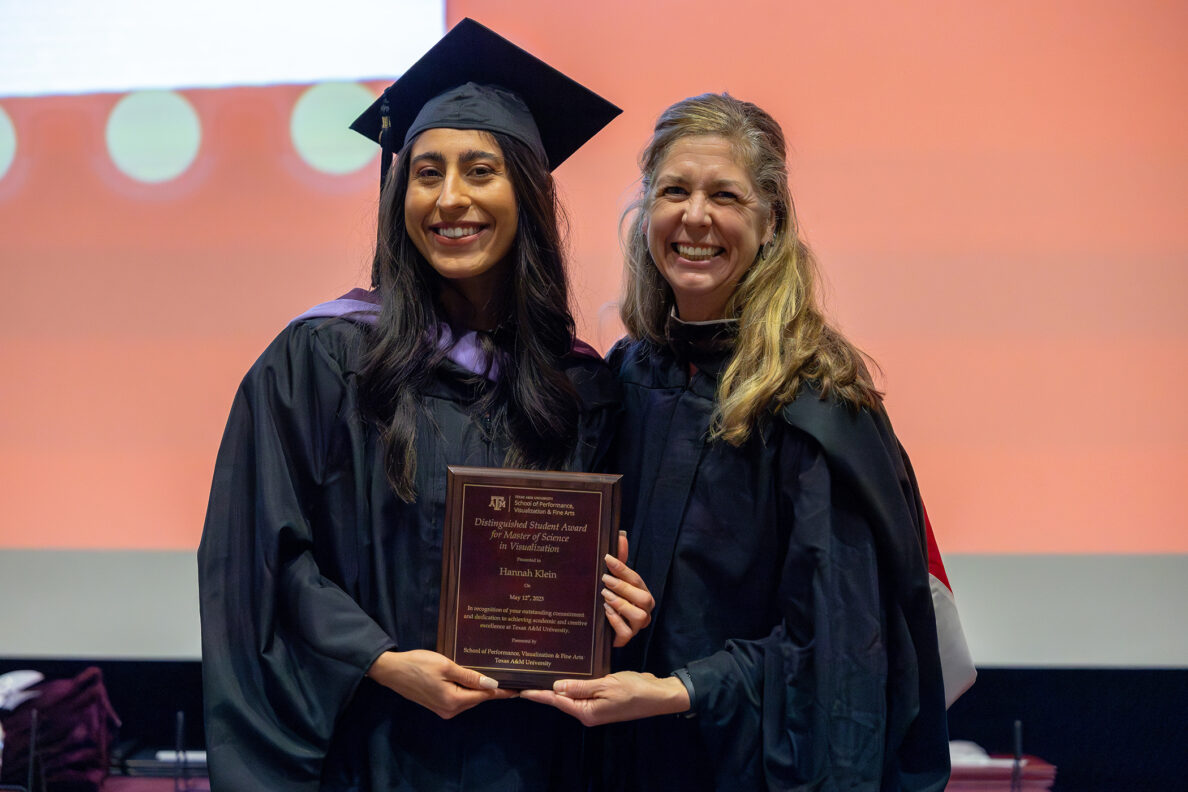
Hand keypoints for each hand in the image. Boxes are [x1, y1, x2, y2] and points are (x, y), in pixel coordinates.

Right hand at [366, 649, 515, 718]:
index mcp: (454, 701)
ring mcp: (443, 709)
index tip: (519, 690)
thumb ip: (470, 676)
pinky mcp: (437, 705)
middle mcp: (450, 710)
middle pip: (478, 697)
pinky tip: (473, 679)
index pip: (485, 695)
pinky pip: (459, 697)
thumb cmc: (418, 664)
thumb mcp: (446, 666)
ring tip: (494, 675)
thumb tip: (492, 684)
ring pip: (468, 698)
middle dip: (492, 688)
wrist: (392, 671)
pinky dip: (467, 689)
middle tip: (509, 676)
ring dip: (479, 688)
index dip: (503, 692)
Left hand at [519, 671, 688, 725]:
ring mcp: (595, 706)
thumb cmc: (634, 691)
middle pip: (560, 699)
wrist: (658, 695)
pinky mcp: (602, 698)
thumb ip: (581, 687)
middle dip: (544, 688)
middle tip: (526, 675)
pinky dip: (572, 682)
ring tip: (540, 671)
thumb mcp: (606, 686)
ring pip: (570, 694)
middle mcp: (588, 711)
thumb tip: (555, 687)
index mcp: (587, 712)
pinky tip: (565, 673)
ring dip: (557, 684)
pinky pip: (582, 690)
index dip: (537, 694)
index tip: (519, 690)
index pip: (556, 701)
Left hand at [603, 534, 653, 646]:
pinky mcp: (626, 638)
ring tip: (605, 597)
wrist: (602, 628)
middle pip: (643, 598)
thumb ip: (620, 560)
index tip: (607, 559)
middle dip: (624, 588)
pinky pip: (627, 632)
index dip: (623, 568)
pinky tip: (606, 612)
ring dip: (621, 604)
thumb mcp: (614, 580)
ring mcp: (637, 625)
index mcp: (642, 593)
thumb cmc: (611, 600)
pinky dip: (616, 621)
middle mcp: (644, 609)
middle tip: (604, 579)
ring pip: (639, 616)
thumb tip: (621, 535)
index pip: (637, 579)